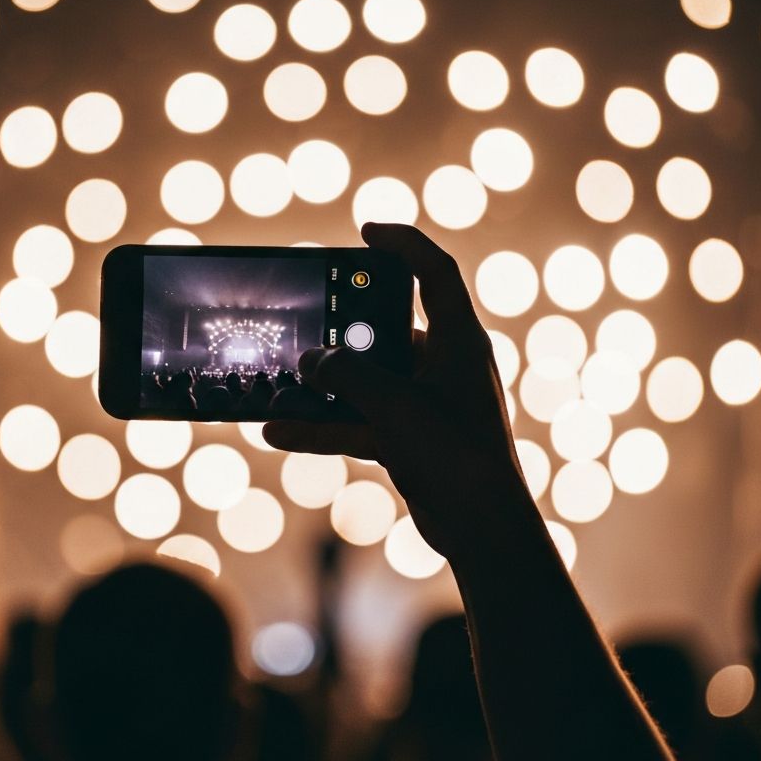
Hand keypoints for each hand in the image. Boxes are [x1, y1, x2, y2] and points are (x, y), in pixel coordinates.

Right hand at [264, 223, 535, 559]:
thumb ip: (347, 375)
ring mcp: (426, 404)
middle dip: (344, 327)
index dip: (402, 245)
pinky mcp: (409, 438)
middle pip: (388, 329)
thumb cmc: (454, 455)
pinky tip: (278, 429)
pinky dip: (324, 425)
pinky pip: (358, 421)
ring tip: (279, 382)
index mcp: (459, 341)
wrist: (481, 528)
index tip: (366, 231)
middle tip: (308, 317)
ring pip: (365, 382)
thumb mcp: (394, 405)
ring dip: (324, 386)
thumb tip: (310, 360)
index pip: (434, 273)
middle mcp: (444, 366)